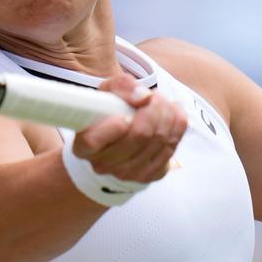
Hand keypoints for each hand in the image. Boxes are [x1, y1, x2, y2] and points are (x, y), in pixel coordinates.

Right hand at [72, 74, 187, 183]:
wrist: (121, 134)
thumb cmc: (110, 110)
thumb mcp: (108, 91)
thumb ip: (122, 86)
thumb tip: (144, 97)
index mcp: (84, 146)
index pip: (94, 141)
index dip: (114, 125)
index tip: (124, 112)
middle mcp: (104, 165)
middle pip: (139, 136)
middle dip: (154, 108)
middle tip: (154, 96)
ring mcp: (129, 174)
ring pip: (160, 140)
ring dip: (168, 114)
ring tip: (162, 102)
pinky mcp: (152, 175)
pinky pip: (172, 146)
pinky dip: (177, 125)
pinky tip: (172, 114)